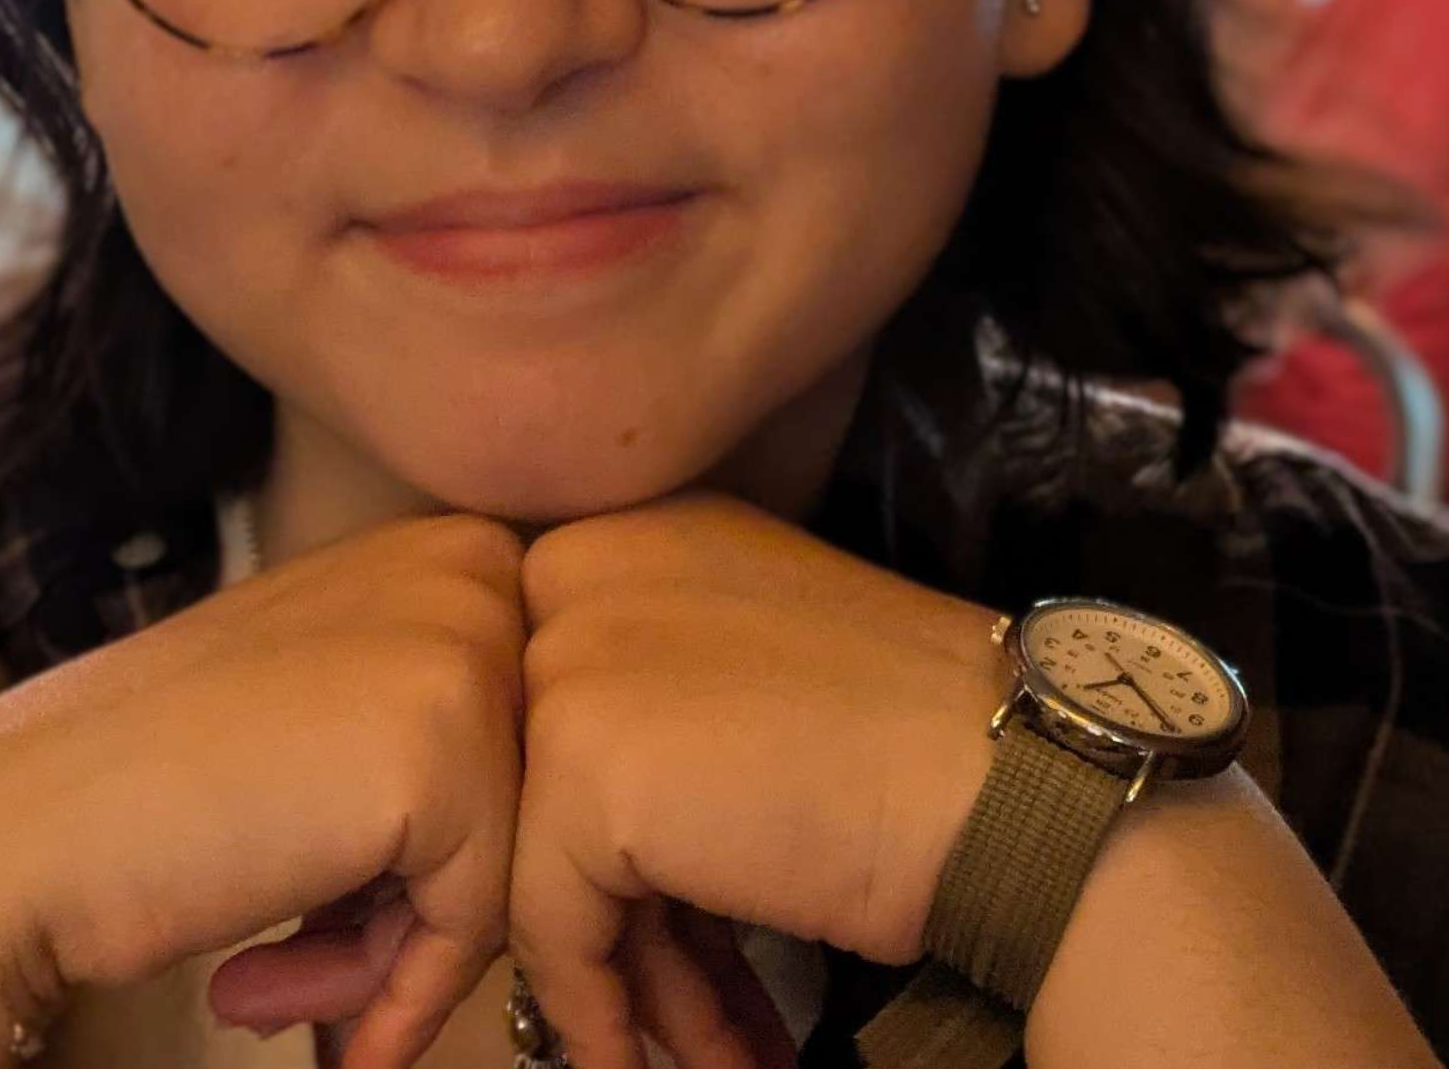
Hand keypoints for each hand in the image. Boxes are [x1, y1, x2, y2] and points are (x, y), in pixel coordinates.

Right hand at [0, 513, 526, 1068]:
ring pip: (513, 866)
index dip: (436, 849)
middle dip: (425, 903)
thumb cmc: (164, 776)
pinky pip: (477, 926)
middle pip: (533, 798)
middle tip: (296, 954)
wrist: (27, 820)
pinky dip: (393, 993)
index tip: (333, 898)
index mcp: (451, 544)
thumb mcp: (336, 686)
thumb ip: (445, 713)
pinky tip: (266, 988)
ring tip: (275, 972)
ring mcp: (466, 648)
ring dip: (398, 952)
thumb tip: (565, 822)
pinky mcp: (448, 752)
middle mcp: (474, 568)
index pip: (530, 739)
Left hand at [508, 496, 1003, 1068]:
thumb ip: (665, 696)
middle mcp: (583, 571)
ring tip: (708, 1053)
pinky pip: (551, 918)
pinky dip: (599, 1006)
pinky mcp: (576, 757)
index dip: (607, 821)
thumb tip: (598, 822)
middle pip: (547, 774)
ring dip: (631, 972)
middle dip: (617, 904)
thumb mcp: (761, 660)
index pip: (559, 692)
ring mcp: (568, 659)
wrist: (1004, 779)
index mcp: (633, 535)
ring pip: (546, 853)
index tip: (658, 915)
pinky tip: (656, 1063)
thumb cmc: (912, 731)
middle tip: (692, 1005)